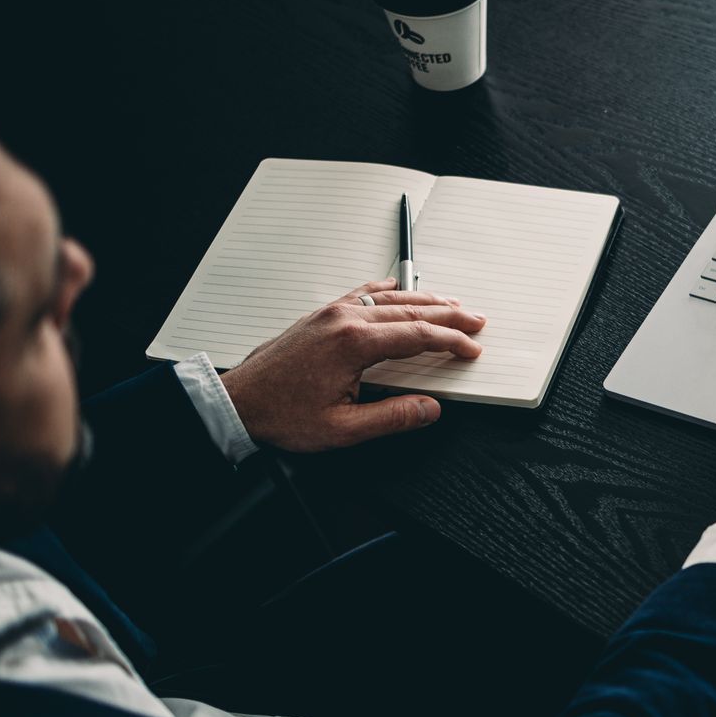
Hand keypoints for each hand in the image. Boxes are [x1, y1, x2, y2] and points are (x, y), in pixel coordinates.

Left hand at [219, 278, 486, 451]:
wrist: (239, 402)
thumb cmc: (282, 414)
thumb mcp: (342, 429)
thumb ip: (391, 417)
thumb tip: (429, 408)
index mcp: (353, 344)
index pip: (417, 335)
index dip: (450, 342)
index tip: (471, 349)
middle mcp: (343, 319)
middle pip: (410, 310)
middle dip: (448, 316)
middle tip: (475, 321)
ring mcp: (331, 313)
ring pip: (389, 297)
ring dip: (425, 300)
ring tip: (452, 305)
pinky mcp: (321, 315)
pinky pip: (363, 293)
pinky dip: (389, 290)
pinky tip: (399, 287)